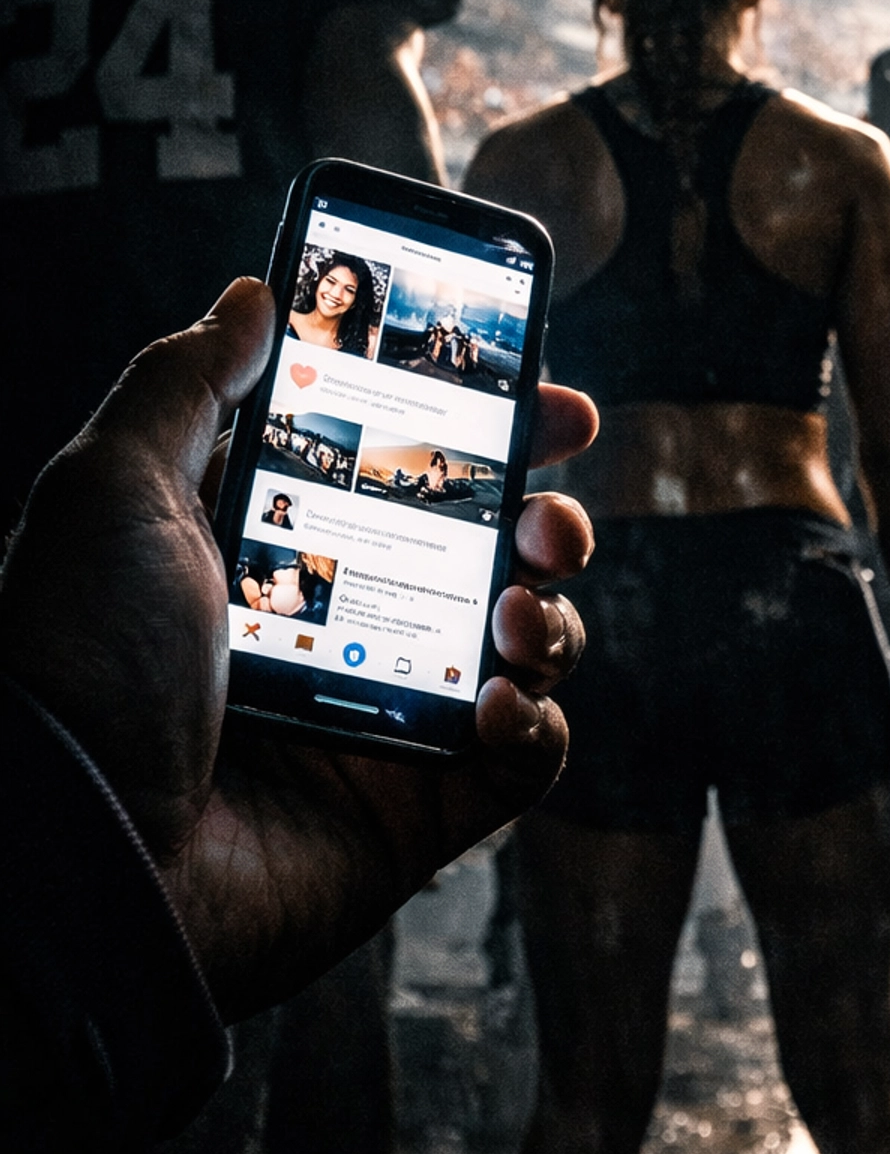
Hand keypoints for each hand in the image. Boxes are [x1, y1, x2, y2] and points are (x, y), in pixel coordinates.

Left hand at [0, 279, 597, 1021]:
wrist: (74, 859)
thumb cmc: (81, 666)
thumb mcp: (111, 490)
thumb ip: (184, 383)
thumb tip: (253, 294)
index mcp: (274, 549)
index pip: (406, 471)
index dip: (486, 430)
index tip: (546, 399)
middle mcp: (339, 628)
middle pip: (487, 552)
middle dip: (547, 516)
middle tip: (549, 509)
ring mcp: (385, 722)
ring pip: (525, 646)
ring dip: (551, 612)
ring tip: (518, 605)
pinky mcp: (415, 811)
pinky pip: (523, 761)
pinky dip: (537, 724)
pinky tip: (498, 702)